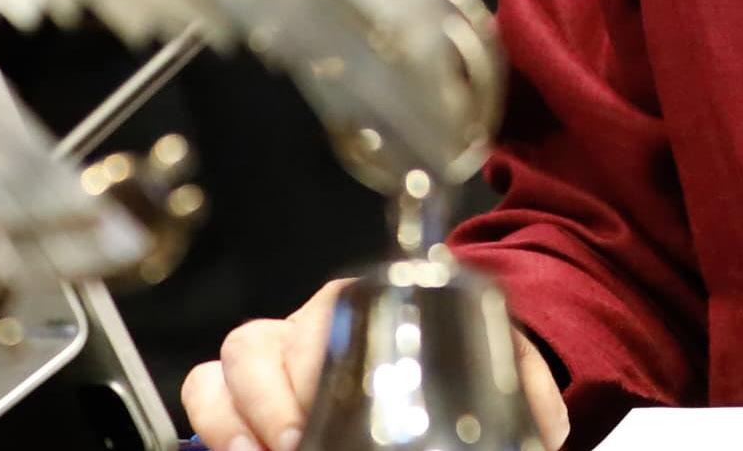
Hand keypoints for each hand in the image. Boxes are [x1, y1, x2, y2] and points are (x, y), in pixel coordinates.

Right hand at [177, 279, 570, 450]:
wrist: (454, 367)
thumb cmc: (468, 363)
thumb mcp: (505, 371)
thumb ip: (523, 387)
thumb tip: (537, 427)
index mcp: (362, 306)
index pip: (316, 320)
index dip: (303, 373)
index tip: (311, 426)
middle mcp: (305, 327)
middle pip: (252, 349)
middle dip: (262, 409)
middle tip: (296, 447)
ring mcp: (272, 361)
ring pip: (217, 372)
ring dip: (229, 423)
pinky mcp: (252, 399)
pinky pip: (205, 394)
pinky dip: (212, 427)